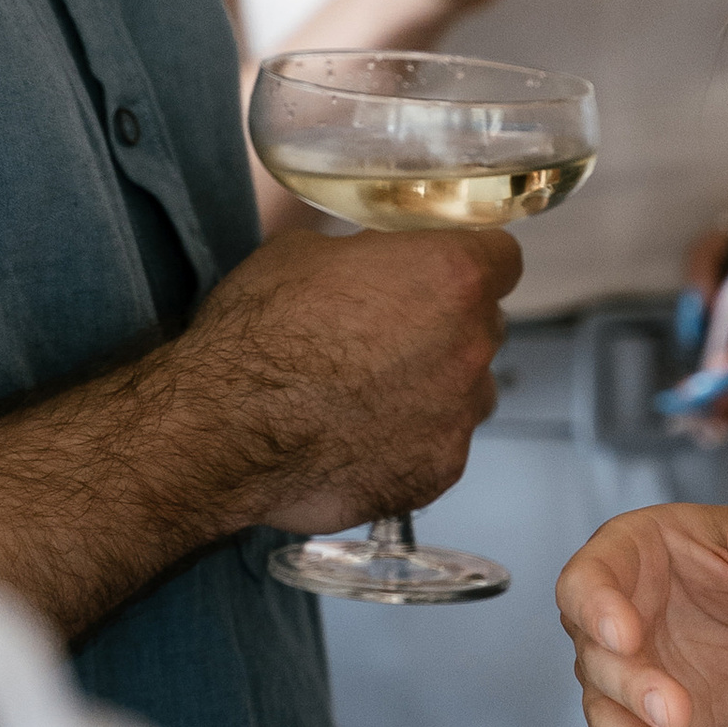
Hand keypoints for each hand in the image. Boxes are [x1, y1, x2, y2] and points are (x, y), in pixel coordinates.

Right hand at [172, 224, 520, 534]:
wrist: (225, 428)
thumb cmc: (259, 332)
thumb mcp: (302, 253)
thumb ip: (361, 256)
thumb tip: (367, 262)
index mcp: (452, 277)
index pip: (502, 256)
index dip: (469, 261)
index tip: (444, 270)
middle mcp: (471, 347)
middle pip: (484, 327)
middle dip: (447, 326)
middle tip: (390, 334)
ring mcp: (458, 416)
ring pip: (468, 392)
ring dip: (435, 388)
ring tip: (370, 393)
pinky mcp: (436, 472)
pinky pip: (438, 447)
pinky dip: (408, 442)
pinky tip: (358, 438)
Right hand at [558, 482, 727, 726]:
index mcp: (628, 558)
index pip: (588, 579)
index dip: (596, 607)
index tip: (623, 634)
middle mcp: (611, 620)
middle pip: (595, 657)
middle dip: (631, 687)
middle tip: (674, 711)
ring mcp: (622, 677)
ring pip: (606, 716)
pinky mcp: (643, 726)